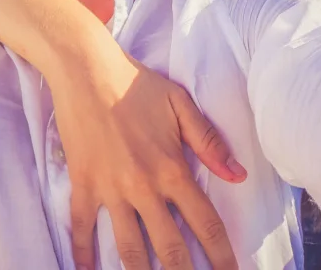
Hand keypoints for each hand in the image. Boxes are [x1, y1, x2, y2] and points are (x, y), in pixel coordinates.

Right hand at [49, 48, 242, 269]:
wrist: (84, 69)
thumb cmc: (136, 83)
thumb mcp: (180, 104)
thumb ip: (209, 142)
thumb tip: (238, 175)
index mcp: (172, 168)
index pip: (205, 224)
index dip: (222, 256)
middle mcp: (143, 186)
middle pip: (170, 248)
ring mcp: (110, 189)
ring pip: (128, 248)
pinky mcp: (83, 184)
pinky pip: (82, 226)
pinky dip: (83, 253)